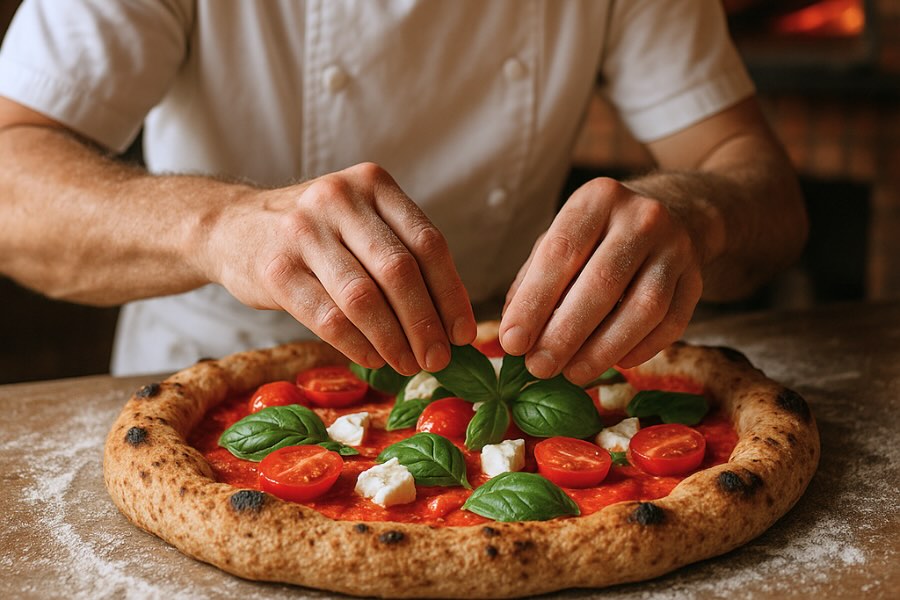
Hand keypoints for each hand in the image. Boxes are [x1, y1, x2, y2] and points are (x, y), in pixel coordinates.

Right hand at [201, 162, 476, 374]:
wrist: (232, 227)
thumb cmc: (315, 233)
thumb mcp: (359, 221)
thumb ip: (401, 253)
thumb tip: (451, 319)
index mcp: (373, 183)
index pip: (428, 243)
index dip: (452, 294)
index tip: (464, 333)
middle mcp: (340, 198)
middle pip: (399, 270)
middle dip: (426, 323)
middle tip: (439, 359)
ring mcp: (303, 231)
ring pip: (364, 297)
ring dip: (394, 341)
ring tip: (410, 366)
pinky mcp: (275, 268)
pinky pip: (327, 316)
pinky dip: (357, 344)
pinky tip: (374, 359)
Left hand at [498, 177, 702, 384]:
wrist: (676, 215)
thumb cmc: (599, 237)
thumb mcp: (561, 238)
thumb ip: (534, 281)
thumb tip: (513, 334)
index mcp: (597, 199)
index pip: (561, 253)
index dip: (534, 302)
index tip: (512, 342)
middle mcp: (642, 218)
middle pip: (602, 283)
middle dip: (566, 333)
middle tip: (538, 367)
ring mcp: (676, 248)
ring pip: (644, 308)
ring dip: (603, 349)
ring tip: (572, 374)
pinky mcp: (697, 279)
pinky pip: (671, 325)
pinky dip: (640, 350)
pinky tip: (614, 363)